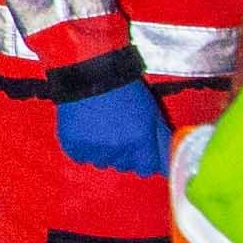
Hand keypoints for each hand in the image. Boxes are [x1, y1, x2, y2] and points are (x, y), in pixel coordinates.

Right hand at [54, 83, 174, 178]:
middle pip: (124, 166)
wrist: (91, 73)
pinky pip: (82, 157)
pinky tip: (86, 129)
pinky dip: (84, 147)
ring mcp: (94, 149)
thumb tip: (168, 165)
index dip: (143, 159)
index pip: (146, 169)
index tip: (139, 148)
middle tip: (117, 129)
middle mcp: (118, 149)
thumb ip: (162, 140)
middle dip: (124, 153)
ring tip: (100, 127)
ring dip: (103, 151)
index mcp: (140, 140)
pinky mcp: (74, 146)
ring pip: (102, 163)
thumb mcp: (152, 112)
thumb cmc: (125, 90)